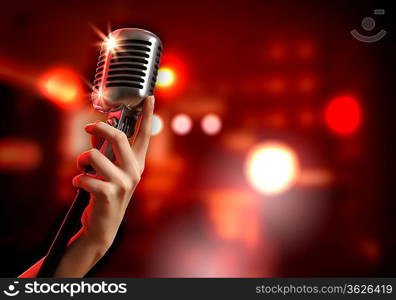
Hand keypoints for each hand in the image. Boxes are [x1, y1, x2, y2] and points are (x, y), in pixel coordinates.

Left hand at [72, 96, 153, 251]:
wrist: (103, 227)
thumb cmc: (105, 194)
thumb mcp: (109, 172)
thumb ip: (106, 151)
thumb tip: (96, 131)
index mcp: (137, 163)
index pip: (145, 135)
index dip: (147, 115)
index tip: (149, 96)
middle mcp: (134, 171)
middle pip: (119, 137)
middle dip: (99, 128)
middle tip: (88, 128)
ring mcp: (124, 183)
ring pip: (94, 156)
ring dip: (81, 161)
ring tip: (81, 170)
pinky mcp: (109, 194)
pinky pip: (84, 176)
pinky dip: (76, 179)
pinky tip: (79, 186)